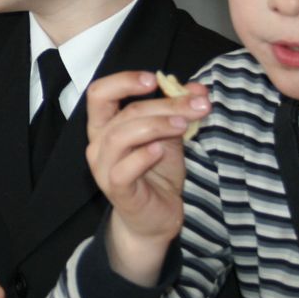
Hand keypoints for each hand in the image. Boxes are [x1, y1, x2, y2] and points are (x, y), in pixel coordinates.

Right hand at [84, 71, 207, 283]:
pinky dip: (142, 156)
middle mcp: (99, 144)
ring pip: (121, 136)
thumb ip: (179, 111)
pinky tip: (161, 150)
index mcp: (106, 125)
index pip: (100, 93)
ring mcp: (104, 168)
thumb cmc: (156, 173)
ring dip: (156, 124)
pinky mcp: (116, 190)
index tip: (154, 79)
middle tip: (197, 104)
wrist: (155, 218)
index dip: (124, 81)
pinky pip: (123, 169)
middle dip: (163, 103)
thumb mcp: (170, 136)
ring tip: (184, 125)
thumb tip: (199, 88)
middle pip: (123, 112)